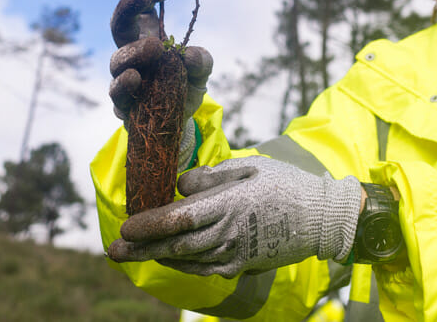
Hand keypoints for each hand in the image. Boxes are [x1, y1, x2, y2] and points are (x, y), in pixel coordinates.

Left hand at [107, 156, 361, 277]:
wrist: (321, 218)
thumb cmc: (285, 184)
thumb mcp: (249, 167)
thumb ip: (212, 176)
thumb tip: (180, 185)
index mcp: (228, 204)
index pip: (178, 219)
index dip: (150, 225)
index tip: (126, 227)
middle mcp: (227, 233)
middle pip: (176, 245)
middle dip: (142, 248)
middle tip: (115, 251)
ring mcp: (235, 253)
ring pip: (187, 260)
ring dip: (158, 258)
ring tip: (132, 255)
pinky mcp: (242, 265)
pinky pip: (205, 269)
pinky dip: (183, 266)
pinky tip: (169, 260)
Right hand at [108, 0, 212, 123]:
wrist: (180, 121)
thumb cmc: (185, 85)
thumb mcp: (201, 70)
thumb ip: (201, 60)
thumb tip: (189, 55)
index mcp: (145, 37)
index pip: (136, 9)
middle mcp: (130, 55)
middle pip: (118, 25)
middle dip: (129, 7)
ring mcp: (123, 79)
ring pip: (117, 62)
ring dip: (133, 52)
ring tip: (153, 48)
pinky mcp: (123, 107)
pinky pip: (118, 96)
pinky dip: (124, 87)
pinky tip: (135, 80)